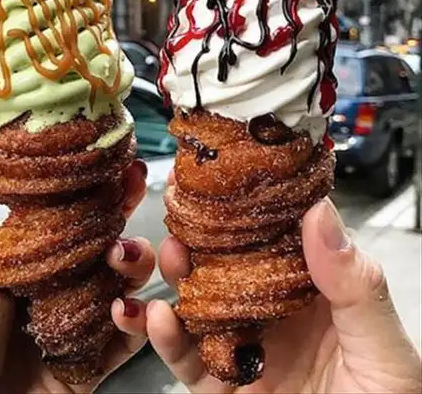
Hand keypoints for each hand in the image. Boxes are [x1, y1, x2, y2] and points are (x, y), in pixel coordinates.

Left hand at [0, 131, 154, 393]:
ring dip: (134, 265)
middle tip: (136, 185)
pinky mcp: (88, 360)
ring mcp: (75, 322)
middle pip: (102, 240)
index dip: (91, 183)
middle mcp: (54, 286)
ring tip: (122, 258)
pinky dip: (137, 324)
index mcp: (24, 260)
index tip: (110, 157)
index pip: (67, 211)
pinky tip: (126, 312)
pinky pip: (127, 339)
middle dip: (123, 211)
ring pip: (123, 283)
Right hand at [147, 179, 420, 392]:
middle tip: (179, 199)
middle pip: (227, 258)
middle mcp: (271, 306)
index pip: (276, 232)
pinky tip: (158, 319)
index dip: (249, 199)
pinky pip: (186, 357)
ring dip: (176, 273)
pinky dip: (166, 337)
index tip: (224, 169)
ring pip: (198, 299)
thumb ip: (357, 285)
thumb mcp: (382, 347)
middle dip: (200, 229)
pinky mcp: (221, 382)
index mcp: (312, 287)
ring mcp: (243, 342)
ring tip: (168, 253)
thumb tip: (320, 212)